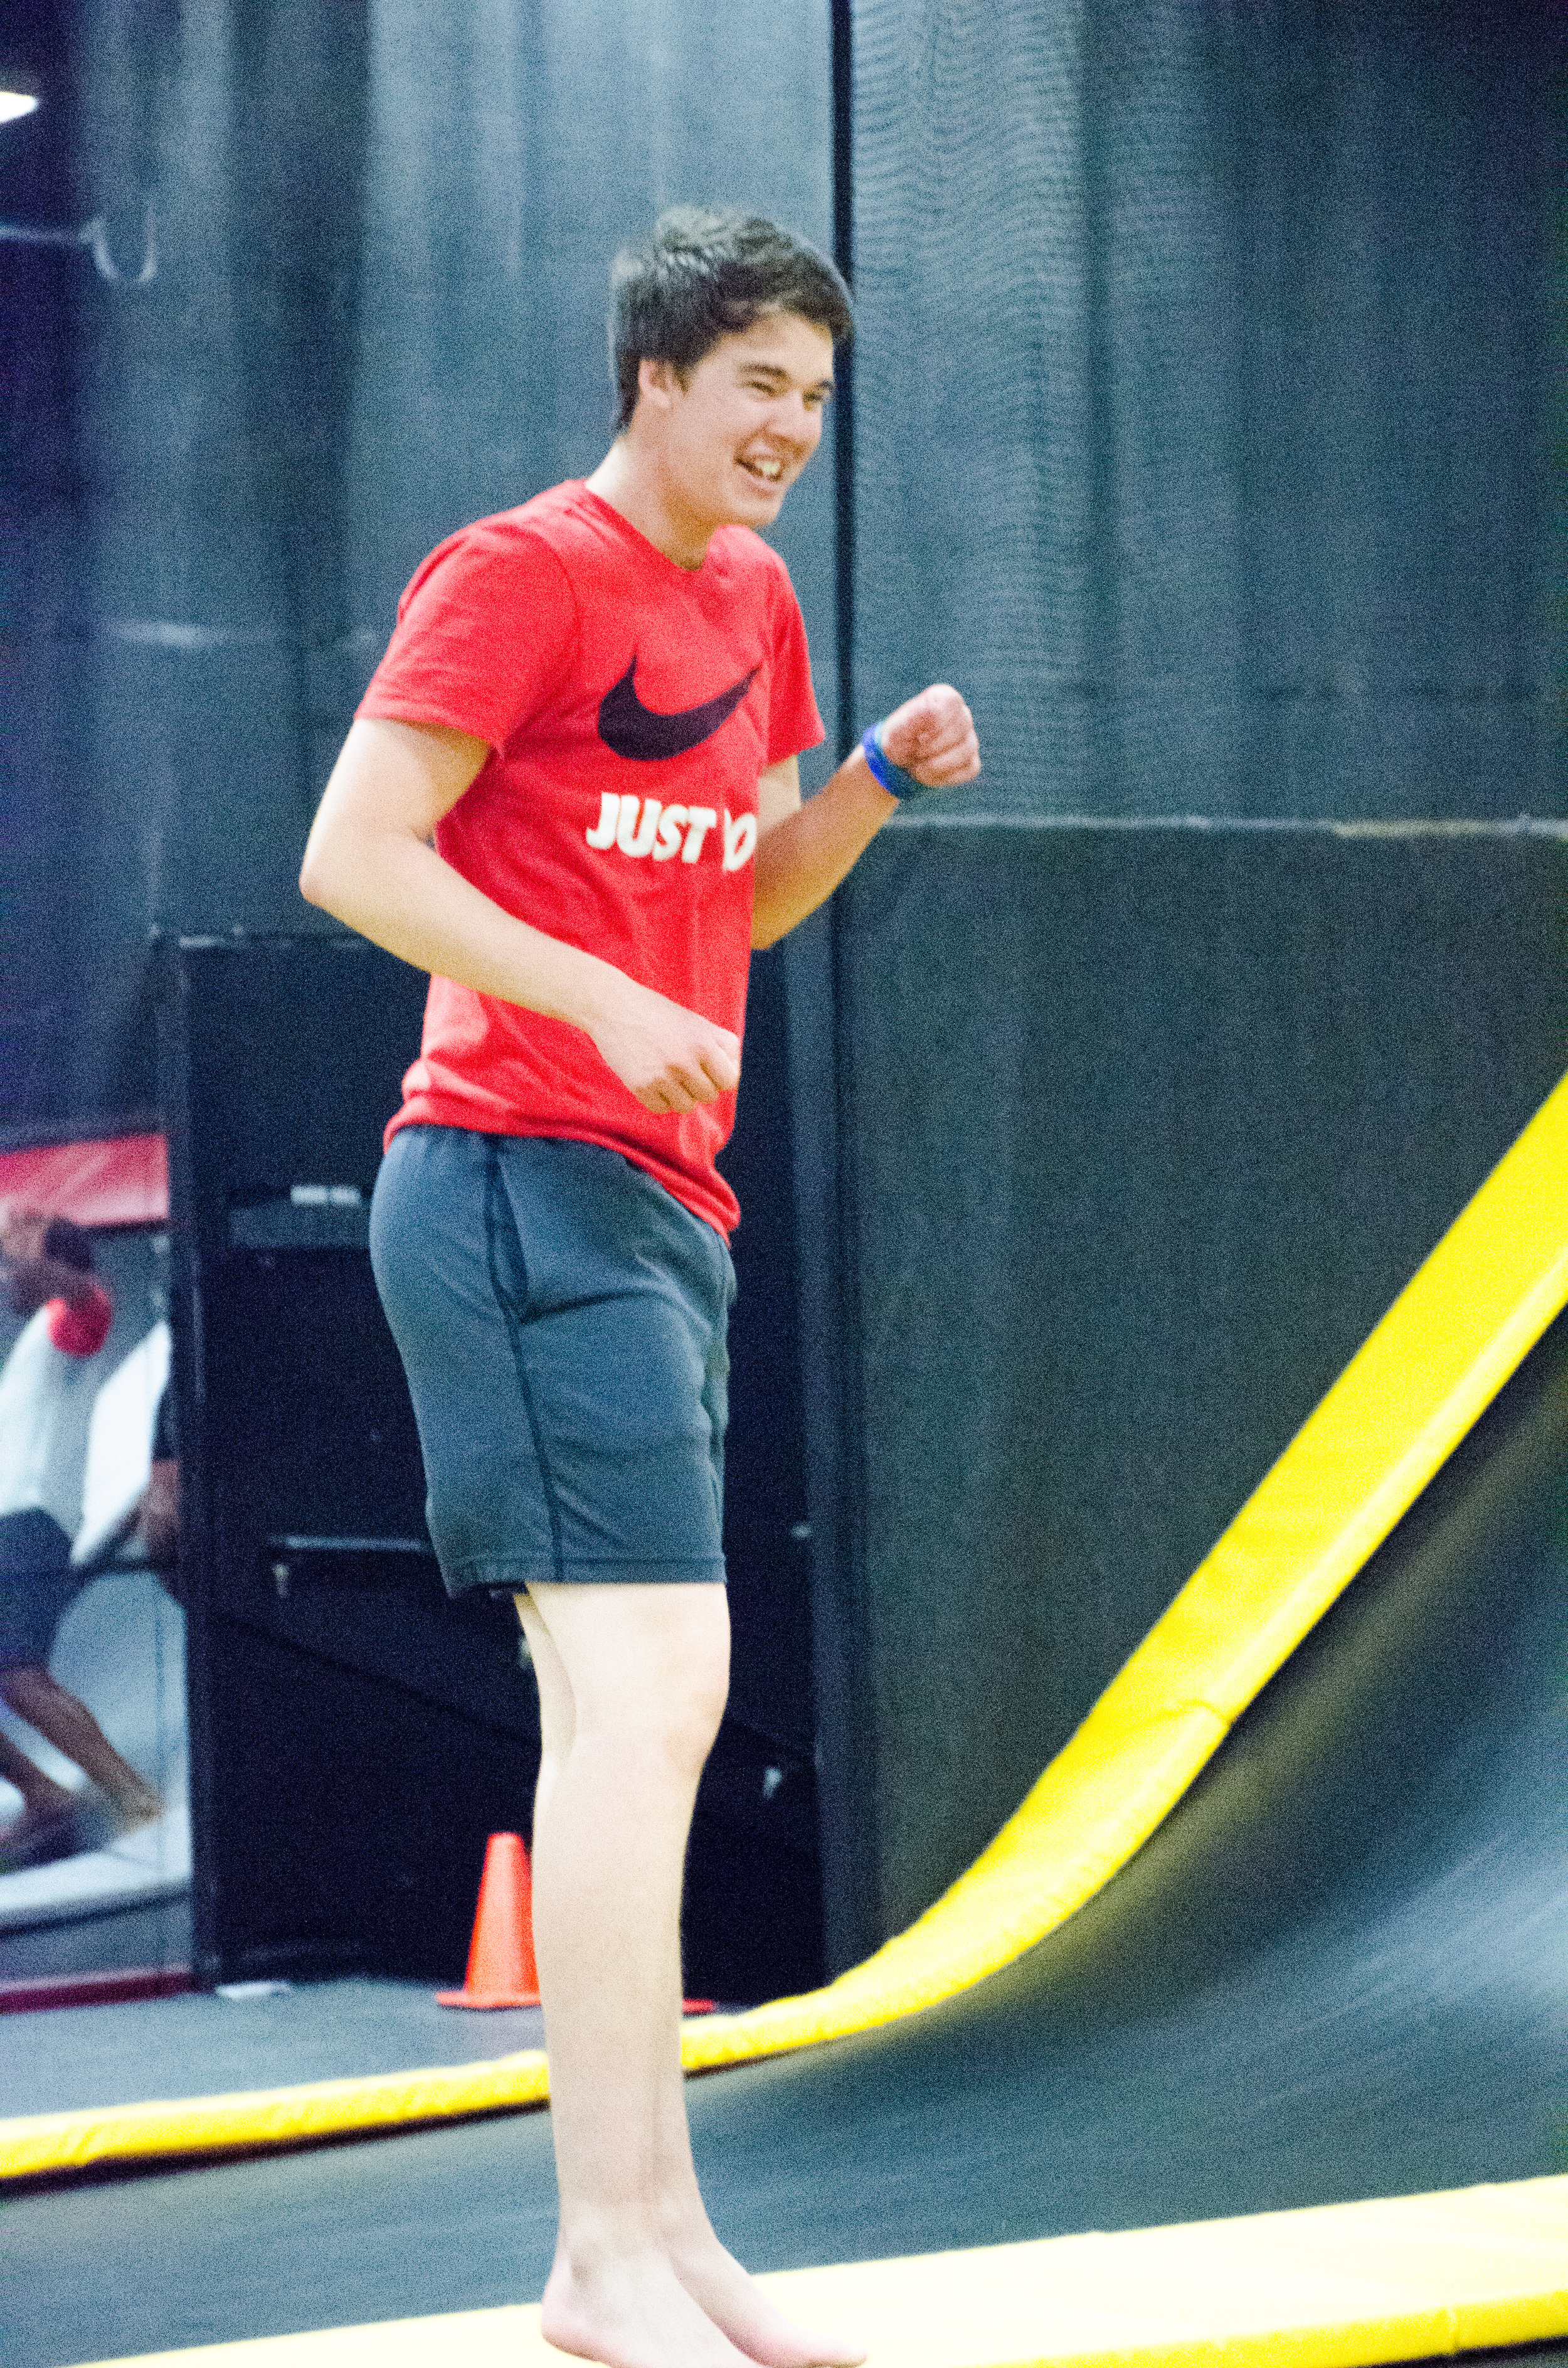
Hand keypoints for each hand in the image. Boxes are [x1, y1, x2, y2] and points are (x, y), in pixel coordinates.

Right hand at [588, 981, 740, 1114]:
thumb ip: (721, 1046)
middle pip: (708, 1096)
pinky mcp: (641, 1087)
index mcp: (704, 1043)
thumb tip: (736, 1075)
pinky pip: (661, 1109)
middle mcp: (685, 1062)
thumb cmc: (658, 1013)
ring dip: (679, 1095)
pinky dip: (658, 1099)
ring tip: (667, 1074)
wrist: (613, 1007)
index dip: (720, 1076)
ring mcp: (662, 1077)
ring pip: (686, 1106)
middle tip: (682, 1068)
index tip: (708, 1069)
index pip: (730, 1081)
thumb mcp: (696, 1022)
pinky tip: (651, 1078)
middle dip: (698, 1085)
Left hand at [879, 683, 980, 787]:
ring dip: (937, 763)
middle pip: (961, 726)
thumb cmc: (900, 739)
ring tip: (916, 768)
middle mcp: (962, 716)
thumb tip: (929, 712)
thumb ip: (909, 721)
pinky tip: (927, 775)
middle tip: (913, 754)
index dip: (933, 719)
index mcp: (944, 699)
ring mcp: (969, 740)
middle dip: (933, 745)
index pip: (949, 701)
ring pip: (966, 749)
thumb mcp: (895, 730)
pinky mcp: (972, 762)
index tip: (917, 734)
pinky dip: (944, 776)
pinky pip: (968, 769)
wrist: (902, 762)